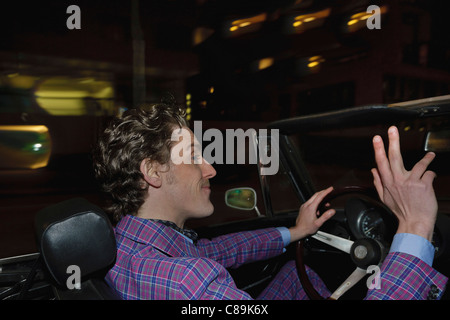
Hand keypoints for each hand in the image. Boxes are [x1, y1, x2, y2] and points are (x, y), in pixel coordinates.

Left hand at [289, 186, 335, 241]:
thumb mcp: (318, 223)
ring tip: (326, 204)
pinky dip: (316, 202)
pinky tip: (319, 209)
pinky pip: (310, 202)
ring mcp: (304, 206)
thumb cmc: (307, 228)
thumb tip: (332, 211)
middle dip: (323, 192)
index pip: (319, 196)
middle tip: (329, 191)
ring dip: (320, 199)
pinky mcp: (303, 208)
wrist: (298, 230)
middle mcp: (306, 205)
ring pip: (313, 198)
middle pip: (316, 195)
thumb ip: (325, 216)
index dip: (326, 192)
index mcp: (310, 207)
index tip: (330, 189)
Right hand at [371, 126, 437, 240]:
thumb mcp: (384, 198)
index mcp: (388, 182)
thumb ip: (378, 182)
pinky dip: (431, 173)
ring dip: (426, 159)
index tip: (377, 138)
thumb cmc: (401, 212)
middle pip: (394, 157)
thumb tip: (373, 171)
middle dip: (393, 142)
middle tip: (392, 130)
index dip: (378, 149)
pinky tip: (432, 175)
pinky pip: (428, 173)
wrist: (415, 223)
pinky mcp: (423, 185)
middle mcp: (398, 180)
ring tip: (430, 155)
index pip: (381, 162)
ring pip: (418, 164)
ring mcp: (411, 182)